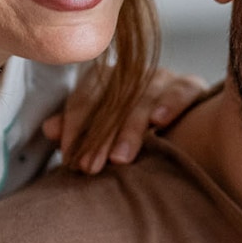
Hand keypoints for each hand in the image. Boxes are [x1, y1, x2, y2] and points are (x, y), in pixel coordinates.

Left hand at [40, 63, 206, 173]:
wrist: (192, 126)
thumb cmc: (135, 131)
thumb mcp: (105, 131)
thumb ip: (79, 128)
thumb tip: (49, 129)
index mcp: (107, 81)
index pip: (85, 97)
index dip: (75, 127)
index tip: (69, 157)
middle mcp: (133, 74)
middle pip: (111, 102)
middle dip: (99, 137)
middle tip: (91, 167)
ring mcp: (162, 78)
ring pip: (143, 98)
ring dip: (130, 129)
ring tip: (120, 158)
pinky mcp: (192, 85)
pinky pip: (182, 90)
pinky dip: (170, 104)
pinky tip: (161, 122)